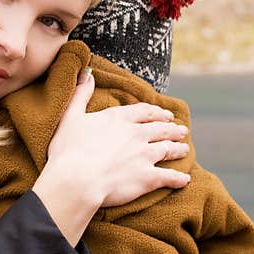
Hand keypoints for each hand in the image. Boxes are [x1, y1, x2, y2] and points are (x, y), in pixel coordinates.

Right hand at [47, 67, 190, 207]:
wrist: (76, 180)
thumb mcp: (70, 117)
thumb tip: (87, 73)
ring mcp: (145, 155)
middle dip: (172, 129)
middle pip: (160, 129)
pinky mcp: (148, 178)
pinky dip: (179, 178)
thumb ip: (80, 94)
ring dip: (178, 149)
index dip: (156, 113)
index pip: (144, 112)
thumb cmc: (68, 150)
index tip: (165, 115)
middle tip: (181, 130)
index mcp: (119, 118)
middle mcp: (136, 134)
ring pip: (168, 149)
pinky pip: (170, 177)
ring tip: (185, 149)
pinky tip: (185, 179)